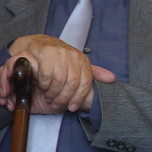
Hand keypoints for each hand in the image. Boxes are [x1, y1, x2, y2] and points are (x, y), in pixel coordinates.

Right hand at [0, 34, 114, 112]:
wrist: (39, 43)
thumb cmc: (58, 59)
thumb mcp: (77, 66)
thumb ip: (93, 73)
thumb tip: (112, 79)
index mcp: (83, 60)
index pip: (85, 82)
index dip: (79, 97)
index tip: (72, 108)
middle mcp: (73, 55)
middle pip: (72, 83)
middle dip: (63, 97)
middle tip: (56, 104)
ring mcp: (60, 53)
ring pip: (59, 80)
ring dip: (52, 93)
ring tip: (48, 97)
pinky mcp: (46, 52)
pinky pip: (46, 74)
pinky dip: (43, 84)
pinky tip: (41, 86)